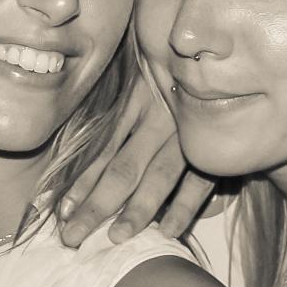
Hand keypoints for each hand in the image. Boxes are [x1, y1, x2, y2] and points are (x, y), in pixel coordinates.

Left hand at [59, 75, 212, 247]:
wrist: (226, 49)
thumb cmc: (173, 71)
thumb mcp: (142, 83)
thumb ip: (122, 117)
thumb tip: (90, 163)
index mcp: (134, 102)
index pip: (103, 151)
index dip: (82, 183)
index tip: (61, 213)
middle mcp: (158, 117)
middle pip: (122, 169)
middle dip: (96, 206)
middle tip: (72, 236)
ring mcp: (188, 132)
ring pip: (159, 176)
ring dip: (137, 209)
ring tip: (116, 237)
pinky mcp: (215, 145)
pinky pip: (200, 179)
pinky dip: (185, 205)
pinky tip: (167, 230)